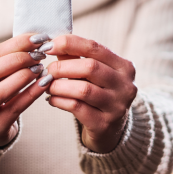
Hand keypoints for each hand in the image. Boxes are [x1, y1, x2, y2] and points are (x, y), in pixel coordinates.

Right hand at [0, 33, 50, 146]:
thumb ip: (6, 59)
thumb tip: (34, 39)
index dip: (16, 44)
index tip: (38, 38)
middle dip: (18, 59)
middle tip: (39, 54)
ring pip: (0, 92)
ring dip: (23, 76)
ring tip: (41, 68)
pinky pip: (15, 108)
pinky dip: (31, 93)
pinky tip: (44, 83)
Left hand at [44, 35, 137, 152]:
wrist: (111, 130)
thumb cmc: (99, 94)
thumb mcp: (93, 74)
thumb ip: (75, 57)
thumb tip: (52, 43)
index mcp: (124, 66)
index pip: (94, 48)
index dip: (69, 43)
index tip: (48, 46)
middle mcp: (125, 85)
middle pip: (90, 67)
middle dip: (62, 67)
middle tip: (47, 70)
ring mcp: (117, 106)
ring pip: (83, 89)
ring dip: (59, 85)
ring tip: (47, 85)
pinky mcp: (105, 124)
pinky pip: (77, 108)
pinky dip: (60, 101)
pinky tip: (52, 99)